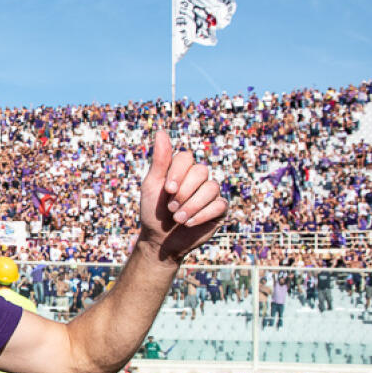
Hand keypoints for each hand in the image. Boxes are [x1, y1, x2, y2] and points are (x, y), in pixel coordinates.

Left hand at [138, 129, 227, 262]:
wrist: (159, 240)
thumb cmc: (153, 211)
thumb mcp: (152, 185)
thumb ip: (160, 160)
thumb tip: (161, 132)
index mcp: (182, 170)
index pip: (187, 158)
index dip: (178, 172)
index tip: (167, 189)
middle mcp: (198, 179)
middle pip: (201, 172)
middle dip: (184, 192)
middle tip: (170, 208)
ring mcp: (210, 193)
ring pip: (211, 188)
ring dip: (191, 205)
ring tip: (178, 218)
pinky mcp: (219, 210)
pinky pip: (219, 205)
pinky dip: (202, 215)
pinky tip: (189, 223)